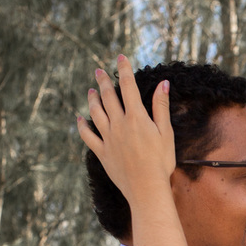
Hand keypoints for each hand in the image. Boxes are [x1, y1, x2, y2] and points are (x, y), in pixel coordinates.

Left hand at [77, 54, 174, 207]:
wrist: (147, 188)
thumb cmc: (161, 162)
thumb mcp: (166, 133)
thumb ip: (161, 107)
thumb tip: (163, 84)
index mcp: (136, 117)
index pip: (128, 87)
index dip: (124, 70)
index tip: (120, 57)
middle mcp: (119, 124)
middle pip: (108, 97)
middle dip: (103, 81)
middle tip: (98, 71)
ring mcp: (108, 138)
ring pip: (96, 113)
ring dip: (92, 99)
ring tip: (90, 90)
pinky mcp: (102, 153)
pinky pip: (88, 136)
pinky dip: (82, 126)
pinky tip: (79, 119)